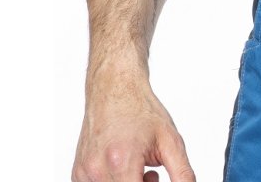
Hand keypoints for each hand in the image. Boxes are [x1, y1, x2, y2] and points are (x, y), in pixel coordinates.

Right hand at [72, 78, 194, 181]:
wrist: (114, 88)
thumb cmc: (140, 110)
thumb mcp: (171, 141)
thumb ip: (182, 174)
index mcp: (121, 160)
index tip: (157, 180)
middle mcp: (98, 168)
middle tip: (152, 176)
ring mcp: (84, 172)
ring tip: (138, 167)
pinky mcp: (78, 173)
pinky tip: (122, 167)